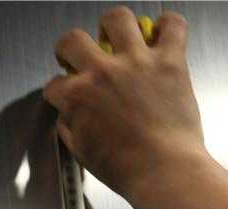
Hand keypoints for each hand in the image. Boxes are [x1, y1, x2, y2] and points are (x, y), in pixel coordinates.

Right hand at [43, 8, 205, 208]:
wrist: (163, 170)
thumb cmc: (124, 169)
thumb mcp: (83, 154)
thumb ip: (70, 129)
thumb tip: (67, 116)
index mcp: (78, 97)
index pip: (54, 84)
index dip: (57, 90)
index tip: (64, 96)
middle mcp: (102, 72)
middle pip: (73, 39)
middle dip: (69, 47)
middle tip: (79, 55)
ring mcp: (137, 61)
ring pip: (118, 18)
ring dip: (114, 25)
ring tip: (119, 36)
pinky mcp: (169, 60)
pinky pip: (172, 25)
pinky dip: (168, 25)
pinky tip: (162, 34)